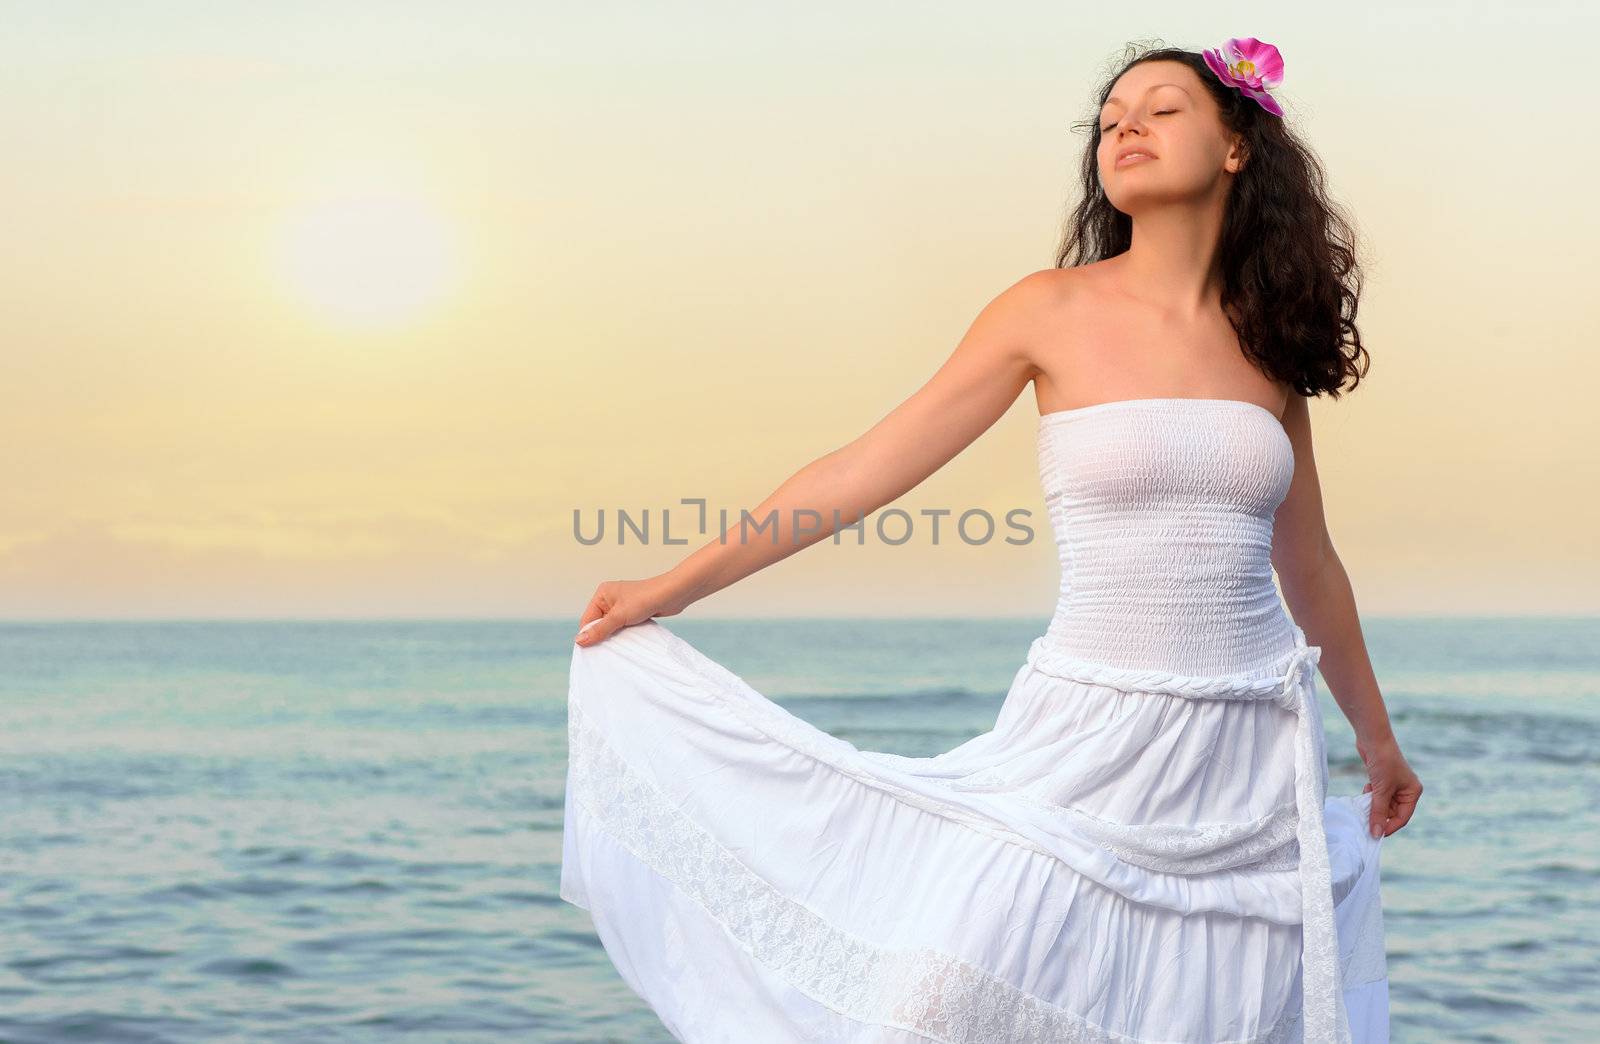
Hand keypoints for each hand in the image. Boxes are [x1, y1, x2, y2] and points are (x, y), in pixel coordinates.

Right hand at [573, 573, 694, 646]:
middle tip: (603, 653)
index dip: (588, 635)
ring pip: (611, 627)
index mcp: (602, 594)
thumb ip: (600, 629)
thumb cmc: (645, 599)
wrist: (673, 594)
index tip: (589, 652)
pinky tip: (625, 644)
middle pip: (599, 623)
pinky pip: (623, 627)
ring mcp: (623, 606)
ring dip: (614, 637)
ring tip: (615, 649)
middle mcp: (610, 598)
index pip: (588, 618)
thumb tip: (579, 641)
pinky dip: (623, 635)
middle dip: (601, 636)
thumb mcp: (619, 616)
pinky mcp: (634, 613)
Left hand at [1359, 736, 1422, 838]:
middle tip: (1364, 818)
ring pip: (1383, 804)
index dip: (1389, 826)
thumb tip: (1376, 834)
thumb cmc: (1383, 762)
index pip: (1402, 817)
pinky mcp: (1382, 780)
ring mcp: (1394, 785)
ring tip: (1364, 802)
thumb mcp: (1381, 790)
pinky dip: (1370, 796)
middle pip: (1392, 812)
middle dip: (1378, 814)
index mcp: (1413, 792)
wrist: (1373, 738)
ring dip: (1373, 805)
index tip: (1375, 834)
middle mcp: (1406, 789)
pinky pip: (1377, 796)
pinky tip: (1366, 788)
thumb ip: (1377, 812)